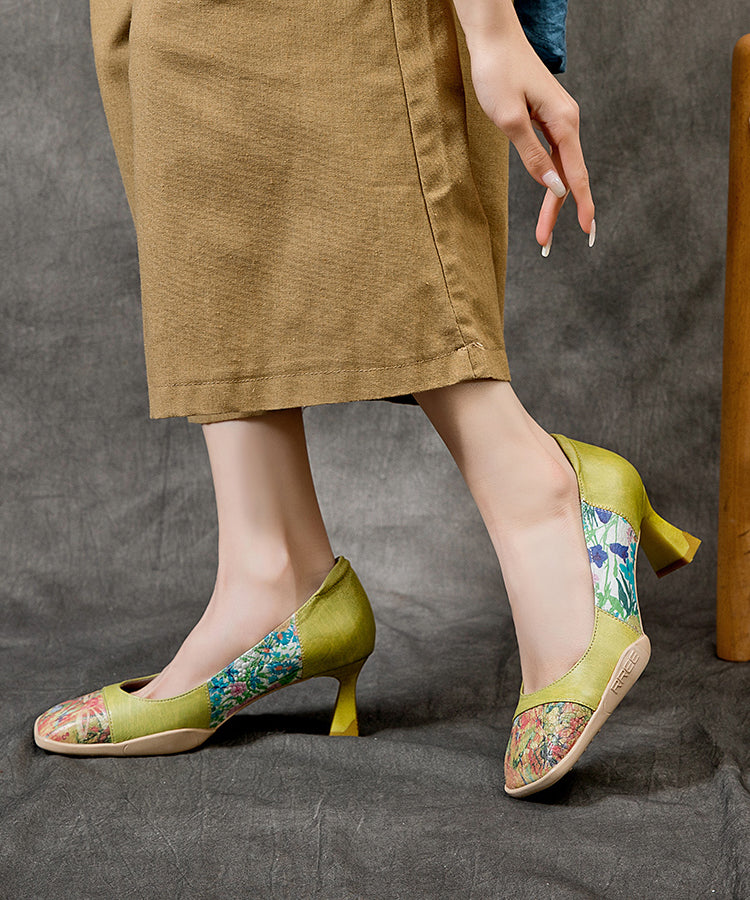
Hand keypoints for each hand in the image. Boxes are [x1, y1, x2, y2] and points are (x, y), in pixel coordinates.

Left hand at [460, 12, 594, 251]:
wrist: (493, 36)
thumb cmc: (498, 72)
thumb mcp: (509, 120)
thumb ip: (533, 156)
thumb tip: (554, 188)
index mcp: (563, 122)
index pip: (576, 174)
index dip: (581, 205)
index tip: (587, 232)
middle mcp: (566, 121)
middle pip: (568, 175)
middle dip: (557, 211)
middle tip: (544, 242)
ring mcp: (557, 119)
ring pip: (560, 167)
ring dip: (552, 199)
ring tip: (543, 229)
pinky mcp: (545, 116)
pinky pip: (553, 155)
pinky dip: (550, 178)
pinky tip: (548, 195)